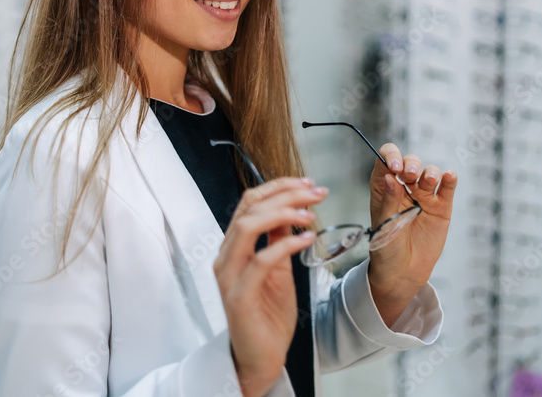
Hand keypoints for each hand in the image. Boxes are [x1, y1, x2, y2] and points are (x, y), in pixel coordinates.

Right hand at [214, 176, 326, 396]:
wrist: (261, 358)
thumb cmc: (267, 315)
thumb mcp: (278, 269)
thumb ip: (278, 239)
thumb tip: (290, 209)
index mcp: (233, 247)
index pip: (249, 203)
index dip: (278, 187)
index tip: (307, 183)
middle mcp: (226, 257)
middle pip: (250, 209)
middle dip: (285, 194)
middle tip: (316, 192)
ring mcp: (229, 276)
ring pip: (248, 228)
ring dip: (283, 213)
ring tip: (310, 214)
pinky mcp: (239, 296)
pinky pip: (260, 261)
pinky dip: (285, 245)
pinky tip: (306, 239)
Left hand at [366, 144, 456, 325]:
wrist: (403, 271)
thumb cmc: (386, 247)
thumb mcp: (383, 225)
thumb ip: (389, 201)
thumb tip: (389, 177)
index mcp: (384, 187)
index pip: (386, 160)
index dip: (391, 156)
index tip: (394, 166)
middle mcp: (404, 187)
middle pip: (409, 163)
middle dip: (411, 163)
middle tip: (410, 175)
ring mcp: (424, 196)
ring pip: (429, 173)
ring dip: (429, 172)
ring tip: (428, 180)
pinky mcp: (441, 207)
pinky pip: (447, 189)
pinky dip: (449, 179)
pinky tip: (449, 176)